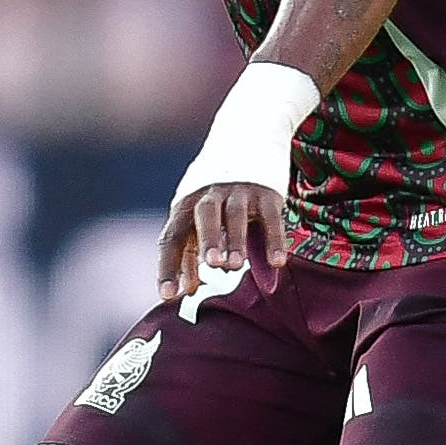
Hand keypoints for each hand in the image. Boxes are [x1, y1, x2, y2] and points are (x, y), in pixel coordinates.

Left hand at [158, 179, 290, 305]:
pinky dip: (274, 239)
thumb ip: (189, 258)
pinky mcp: (266, 195)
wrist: (244, 150)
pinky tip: (276, 262)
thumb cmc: (213, 203)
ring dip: (236, 239)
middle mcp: (210, 196)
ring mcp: (239, 193)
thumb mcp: (196, 224)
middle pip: (206, 216)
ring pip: (236, 214)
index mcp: (186, 207)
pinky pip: (271, 217)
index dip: (168, 267)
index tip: (169, 295)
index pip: (172, 237)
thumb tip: (185, 292)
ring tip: (236, 265)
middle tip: (212, 264)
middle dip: (208, 240)